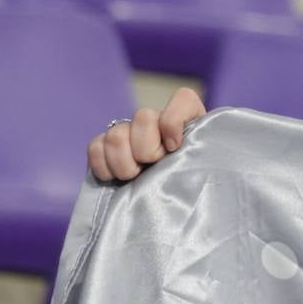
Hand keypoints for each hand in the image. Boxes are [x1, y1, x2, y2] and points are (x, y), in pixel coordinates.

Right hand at [88, 86, 206, 183]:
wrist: (172, 205)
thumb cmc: (194, 184)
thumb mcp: (208, 168)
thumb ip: (208, 153)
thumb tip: (189, 152)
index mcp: (189, 120)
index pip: (183, 98)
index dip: (173, 121)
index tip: (175, 148)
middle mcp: (157, 121)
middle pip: (142, 117)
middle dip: (147, 150)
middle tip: (154, 168)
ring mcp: (129, 132)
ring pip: (115, 135)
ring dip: (125, 164)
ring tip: (136, 177)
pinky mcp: (105, 147)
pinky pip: (94, 147)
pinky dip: (104, 166)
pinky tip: (116, 178)